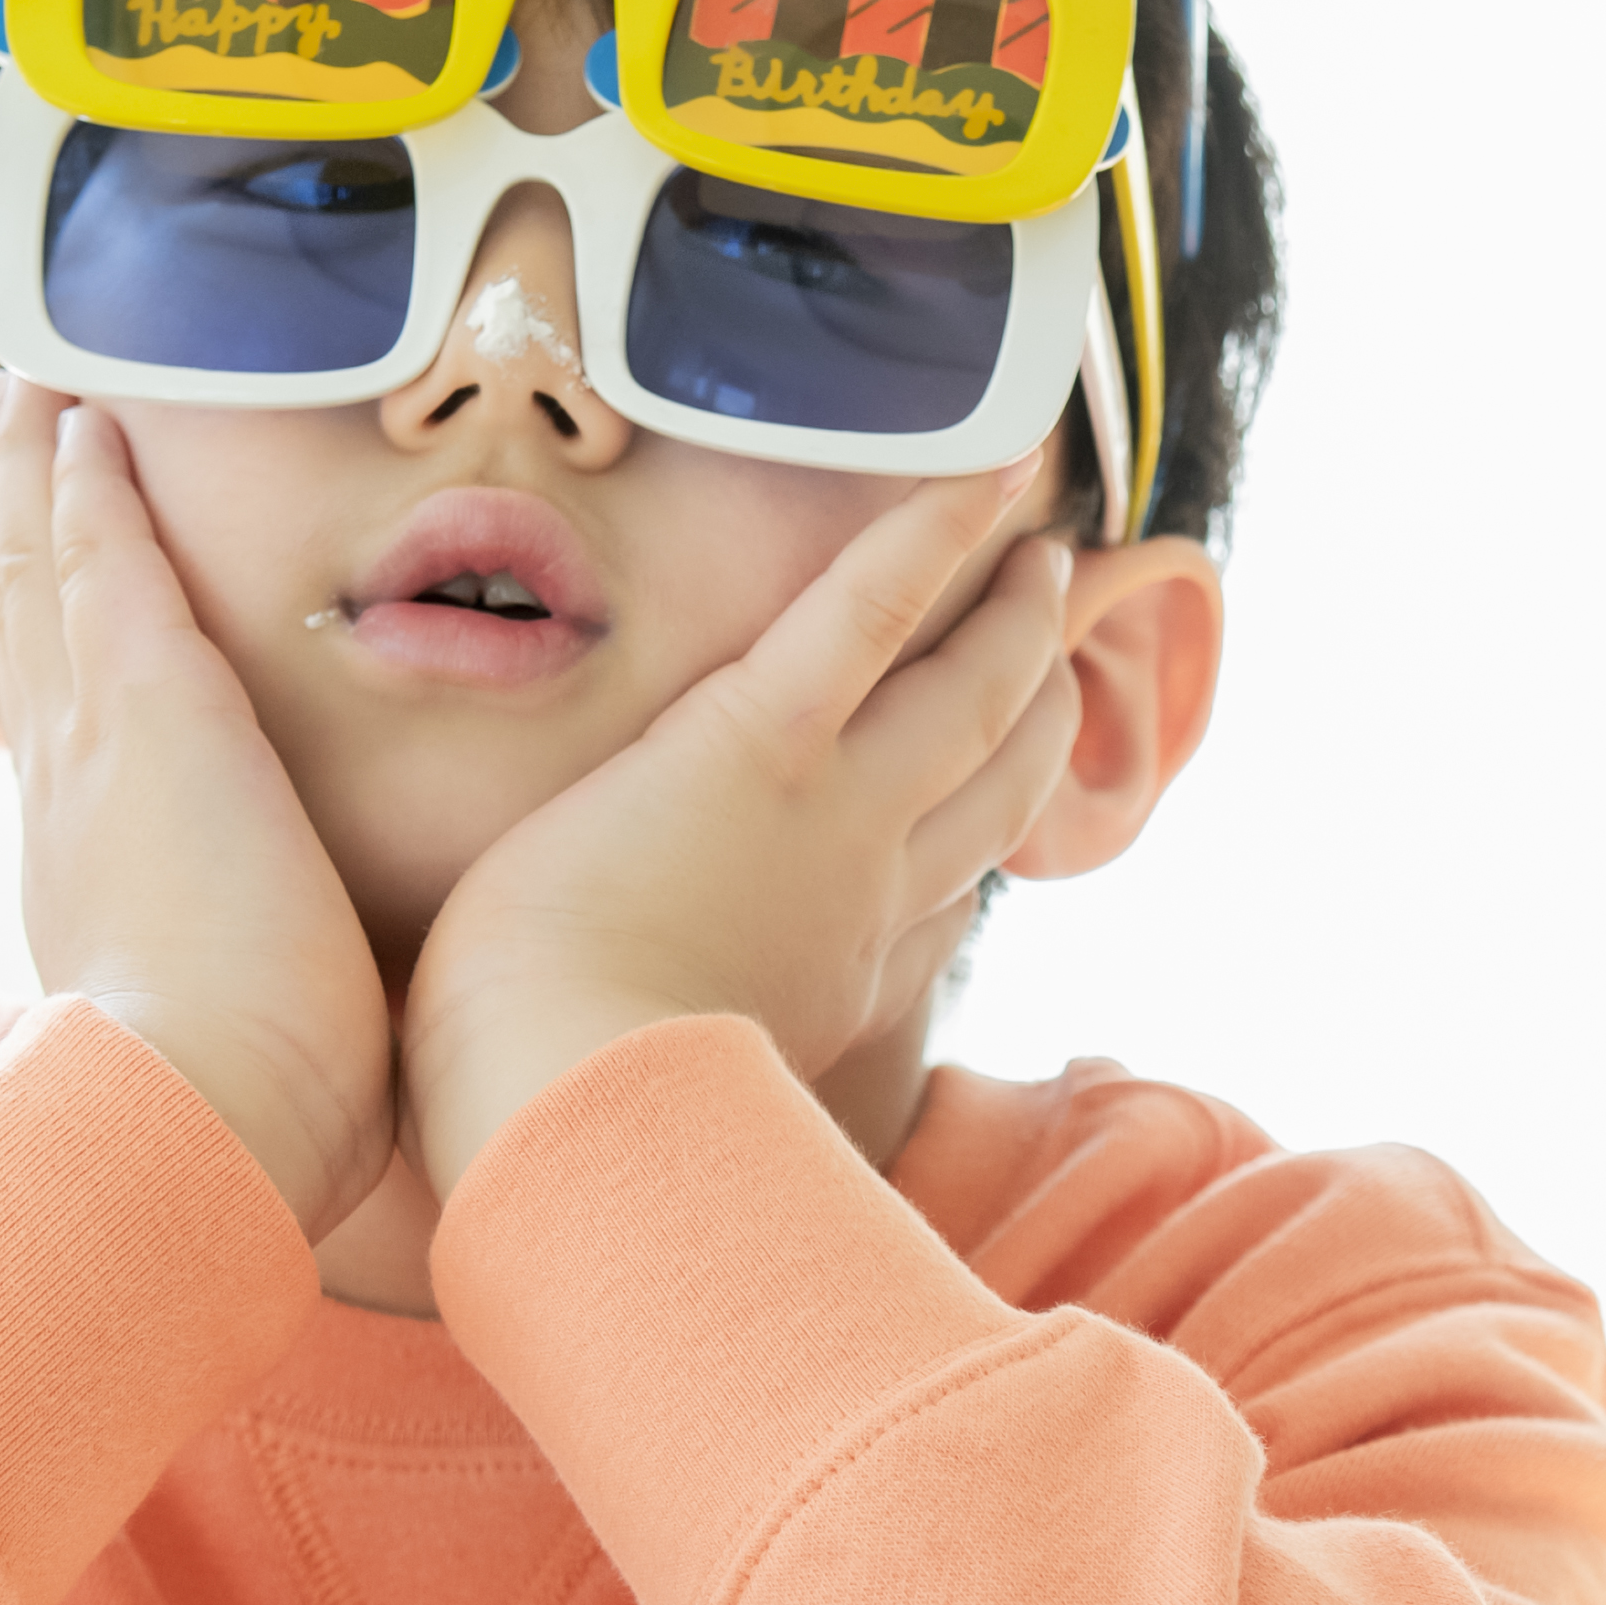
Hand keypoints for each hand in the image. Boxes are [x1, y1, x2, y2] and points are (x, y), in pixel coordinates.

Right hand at [0, 377, 397, 1237]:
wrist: (204, 1130)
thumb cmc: (257, 1129)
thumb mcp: (259, 1047)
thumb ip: (285, 1015)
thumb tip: (342, 1048)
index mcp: (97, 876)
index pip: (62, 733)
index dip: (43, 646)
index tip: (37, 579)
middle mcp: (73, 798)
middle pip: (26, 626)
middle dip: (15, 525)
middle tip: (0, 431)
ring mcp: (97, 746)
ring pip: (44, 574)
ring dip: (32, 476)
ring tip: (21, 389)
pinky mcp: (149, 710)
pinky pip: (98, 564)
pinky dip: (81, 489)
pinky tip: (77, 415)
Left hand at [400, 464, 1083, 1198]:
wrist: (554, 1123)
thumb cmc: (547, 1135)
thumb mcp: (639, 1117)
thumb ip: (652, 1084)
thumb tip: (580, 1107)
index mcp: (828, 995)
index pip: (937, 909)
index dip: (980, 849)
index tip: (997, 815)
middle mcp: (864, 904)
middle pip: (989, 793)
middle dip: (1035, 718)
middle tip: (1057, 647)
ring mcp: (833, 817)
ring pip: (967, 698)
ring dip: (1013, 618)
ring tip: (1044, 552)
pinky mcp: (761, 744)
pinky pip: (874, 614)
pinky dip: (939, 533)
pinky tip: (994, 470)